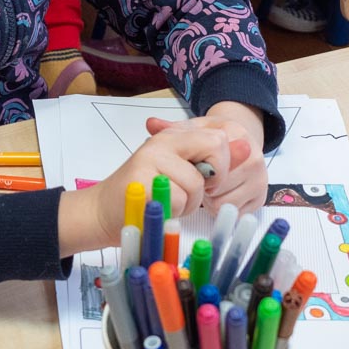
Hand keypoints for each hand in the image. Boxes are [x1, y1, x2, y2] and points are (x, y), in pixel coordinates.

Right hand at [58, 123, 242, 255]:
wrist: (102, 211)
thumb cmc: (147, 195)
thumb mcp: (182, 173)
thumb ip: (211, 160)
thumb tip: (247, 147)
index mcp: (174, 136)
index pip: (220, 136)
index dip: (223, 163)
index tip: (207, 180)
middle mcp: (163, 141)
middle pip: (215, 147)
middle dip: (214, 178)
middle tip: (196, 191)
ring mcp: (150, 158)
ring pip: (197, 183)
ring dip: (190, 203)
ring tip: (170, 202)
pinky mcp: (141, 180)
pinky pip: (179, 199)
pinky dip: (175, 212)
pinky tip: (160, 210)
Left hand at [148, 103, 267, 217]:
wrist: (237, 143)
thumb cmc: (211, 139)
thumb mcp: (192, 129)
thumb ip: (171, 128)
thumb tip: (151, 123)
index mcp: (237, 135)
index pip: (213, 161)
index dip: (197, 170)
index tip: (194, 167)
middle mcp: (254, 156)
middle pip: (218, 187)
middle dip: (204, 188)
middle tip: (201, 180)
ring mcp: (259, 179)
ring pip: (224, 204)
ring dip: (211, 200)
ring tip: (209, 187)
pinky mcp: (260, 198)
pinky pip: (233, 213)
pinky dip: (222, 208)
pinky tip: (220, 195)